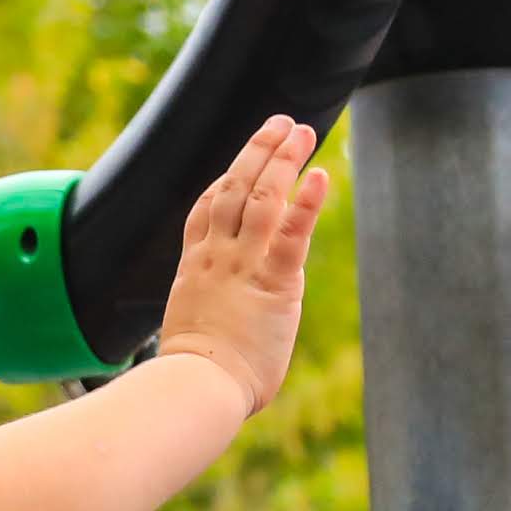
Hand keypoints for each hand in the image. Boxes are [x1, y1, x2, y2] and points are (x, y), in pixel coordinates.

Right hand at [153, 117, 330, 417]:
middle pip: (234, 189)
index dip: (224, 180)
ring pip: (261, 197)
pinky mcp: (275, 282)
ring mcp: (243, 265)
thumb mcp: (190, 336)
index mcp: (195, 269)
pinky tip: (321, 175)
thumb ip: (207, 321)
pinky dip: (307, 201)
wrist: (196, 387)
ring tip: (302, 131)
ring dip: (283, 159)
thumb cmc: (192, 380)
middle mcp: (216, 257)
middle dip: (257, 152)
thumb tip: (213, 340)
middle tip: (280, 123)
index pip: (206, 210)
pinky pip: (293, 233)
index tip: (240, 163)